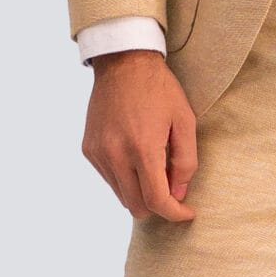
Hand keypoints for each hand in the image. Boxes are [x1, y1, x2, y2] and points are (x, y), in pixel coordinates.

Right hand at [83, 49, 197, 220]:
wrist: (123, 63)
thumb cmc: (160, 90)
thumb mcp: (185, 121)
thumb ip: (186, 161)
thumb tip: (178, 193)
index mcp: (142, 148)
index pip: (157, 200)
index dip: (175, 213)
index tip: (187, 212)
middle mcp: (115, 154)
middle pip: (137, 206)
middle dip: (158, 205)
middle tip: (172, 187)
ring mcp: (99, 153)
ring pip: (121, 195)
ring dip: (140, 191)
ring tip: (153, 166)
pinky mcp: (89, 149)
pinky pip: (109, 178)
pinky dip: (124, 178)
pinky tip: (134, 155)